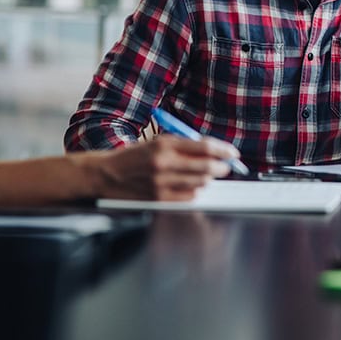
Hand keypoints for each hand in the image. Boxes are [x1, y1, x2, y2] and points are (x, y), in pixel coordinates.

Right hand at [89, 135, 239, 200]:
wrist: (107, 174)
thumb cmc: (136, 156)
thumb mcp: (158, 142)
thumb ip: (185, 145)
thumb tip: (214, 151)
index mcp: (165, 144)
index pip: (204, 147)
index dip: (223, 150)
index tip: (233, 153)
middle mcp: (164, 162)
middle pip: (206, 166)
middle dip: (221, 167)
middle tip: (226, 167)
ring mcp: (161, 182)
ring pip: (200, 182)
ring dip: (207, 179)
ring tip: (204, 175)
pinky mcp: (158, 198)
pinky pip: (189, 197)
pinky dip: (194, 191)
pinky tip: (190, 186)